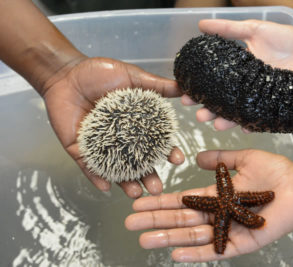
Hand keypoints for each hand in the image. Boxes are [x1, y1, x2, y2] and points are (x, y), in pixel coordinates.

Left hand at [41, 56, 183, 197]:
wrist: (67, 73)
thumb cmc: (100, 73)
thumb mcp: (132, 78)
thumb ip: (157, 86)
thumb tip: (183, 88)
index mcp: (136, 125)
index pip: (155, 142)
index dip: (167, 152)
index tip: (178, 160)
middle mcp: (121, 140)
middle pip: (138, 163)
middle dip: (148, 177)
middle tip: (157, 189)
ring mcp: (100, 147)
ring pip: (116, 170)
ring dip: (126, 183)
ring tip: (136, 194)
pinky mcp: (80, 149)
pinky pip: (89, 166)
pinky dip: (97, 177)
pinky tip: (106, 187)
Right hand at [125, 149, 292, 261]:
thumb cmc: (275, 173)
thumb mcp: (243, 159)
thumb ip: (220, 159)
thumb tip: (197, 158)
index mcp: (215, 196)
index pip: (181, 200)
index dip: (159, 202)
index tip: (138, 204)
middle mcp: (217, 215)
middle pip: (180, 219)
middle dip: (155, 221)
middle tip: (130, 225)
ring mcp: (227, 230)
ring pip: (192, 235)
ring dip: (168, 238)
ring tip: (144, 240)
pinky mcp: (241, 243)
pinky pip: (215, 250)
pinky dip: (195, 254)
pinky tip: (175, 255)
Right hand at [182, 19, 292, 130]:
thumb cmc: (283, 38)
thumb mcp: (253, 29)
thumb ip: (229, 29)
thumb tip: (201, 24)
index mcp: (235, 72)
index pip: (212, 83)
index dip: (198, 89)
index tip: (185, 94)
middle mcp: (243, 89)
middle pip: (222, 102)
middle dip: (208, 110)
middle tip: (198, 115)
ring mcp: (257, 99)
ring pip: (238, 113)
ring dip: (226, 121)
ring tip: (217, 125)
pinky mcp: (272, 107)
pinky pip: (260, 118)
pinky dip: (254, 124)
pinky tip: (245, 128)